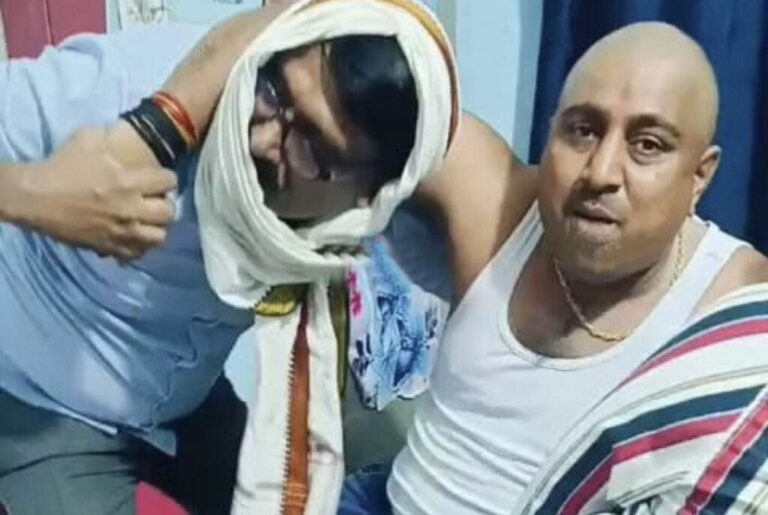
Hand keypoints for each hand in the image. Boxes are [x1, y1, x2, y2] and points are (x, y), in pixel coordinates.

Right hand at [19, 128, 177, 260]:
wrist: (35, 198)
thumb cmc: (62, 167)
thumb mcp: (88, 139)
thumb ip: (113, 137)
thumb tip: (127, 133)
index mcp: (128, 181)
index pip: (169, 181)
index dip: (165, 179)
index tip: (157, 180)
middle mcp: (130, 208)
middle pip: (169, 212)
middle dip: (164, 205)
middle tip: (154, 202)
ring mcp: (121, 231)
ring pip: (159, 237)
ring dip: (155, 228)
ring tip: (146, 222)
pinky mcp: (109, 247)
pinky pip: (137, 254)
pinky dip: (138, 247)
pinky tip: (131, 237)